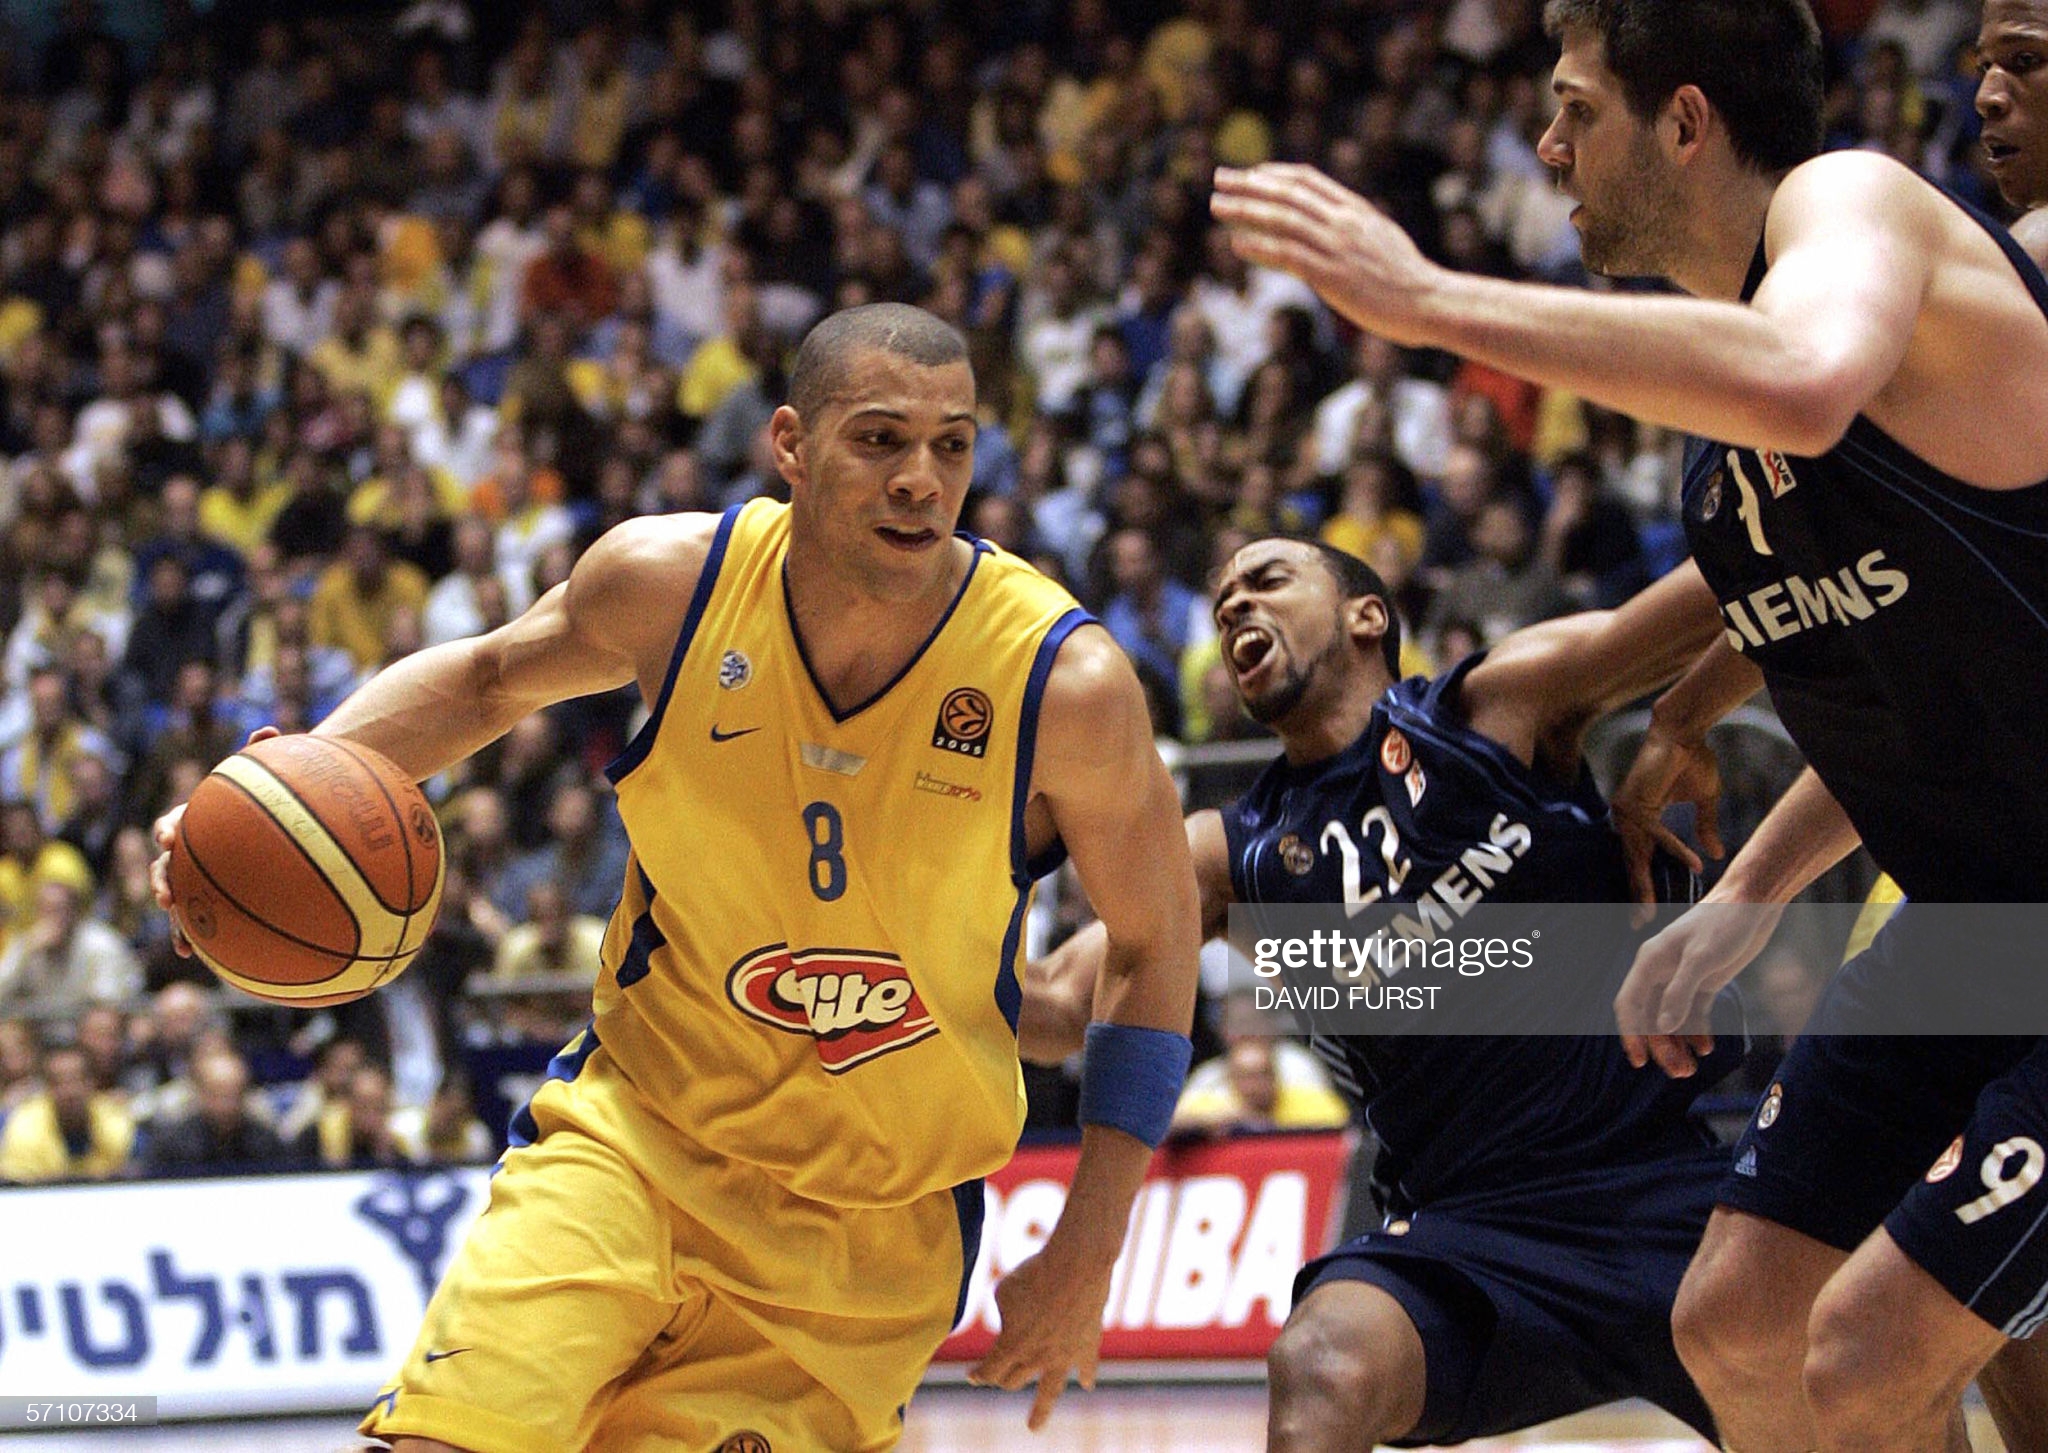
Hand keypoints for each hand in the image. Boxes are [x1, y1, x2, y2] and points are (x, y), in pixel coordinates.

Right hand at [152, 726, 280, 955]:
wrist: (269, 821)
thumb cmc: (263, 796)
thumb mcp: (264, 775)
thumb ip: (262, 754)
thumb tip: (269, 728)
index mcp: (196, 820)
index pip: (174, 822)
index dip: (169, 829)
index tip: (171, 836)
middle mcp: (190, 850)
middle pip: (166, 866)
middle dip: (161, 880)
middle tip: (166, 894)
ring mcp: (197, 876)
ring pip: (179, 898)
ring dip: (175, 918)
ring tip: (181, 937)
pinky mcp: (209, 899)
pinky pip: (198, 921)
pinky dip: (195, 938)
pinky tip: (194, 957)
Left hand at [968, 1246, 1112, 1430]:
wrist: (1076, 1264)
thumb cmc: (1033, 1273)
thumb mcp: (1004, 1291)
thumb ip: (1004, 1315)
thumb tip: (1010, 1325)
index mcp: (1010, 1347)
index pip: (989, 1372)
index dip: (978, 1375)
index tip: (972, 1376)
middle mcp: (1037, 1359)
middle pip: (1013, 1381)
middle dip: (1003, 1379)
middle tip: (1000, 1378)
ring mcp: (1065, 1356)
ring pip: (1049, 1391)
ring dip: (1040, 1411)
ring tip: (1034, 1426)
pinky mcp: (1088, 1345)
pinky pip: (1086, 1367)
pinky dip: (1086, 1376)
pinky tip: (1086, 1385)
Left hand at [1210, 164, 1441, 344]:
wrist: (1431, 302)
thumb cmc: (1409, 280)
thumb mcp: (1382, 240)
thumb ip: (1356, 229)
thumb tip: (1336, 228)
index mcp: (1356, 210)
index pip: (1308, 180)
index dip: (1274, 174)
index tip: (1250, 173)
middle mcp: (1344, 221)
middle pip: (1288, 193)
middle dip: (1250, 183)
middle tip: (1220, 177)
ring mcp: (1337, 246)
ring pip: (1282, 219)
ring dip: (1245, 210)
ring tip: (1216, 205)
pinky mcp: (1331, 274)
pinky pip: (1287, 255)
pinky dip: (1259, 246)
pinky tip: (1236, 244)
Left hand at [1612, 723, 1724, 922]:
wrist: (1686, 732)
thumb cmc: (1693, 761)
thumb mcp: (1703, 801)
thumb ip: (1704, 827)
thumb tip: (1715, 855)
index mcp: (1640, 818)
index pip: (1638, 857)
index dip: (1642, 883)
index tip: (1646, 909)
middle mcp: (1628, 817)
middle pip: (1631, 862)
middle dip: (1636, 893)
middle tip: (1638, 922)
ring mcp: (1627, 810)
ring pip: (1635, 854)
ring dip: (1643, 882)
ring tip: (1650, 909)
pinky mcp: (1635, 801)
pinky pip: (1657, 833)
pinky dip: (1676, 847)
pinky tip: (1694, 863)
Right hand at [1616, 899, 1783, 1076]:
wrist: (1754, 903)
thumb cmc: (1724, 923)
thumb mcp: (1702, 958)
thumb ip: (1680, 993)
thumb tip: (1662, 1027)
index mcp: (1650, 962)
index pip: (1630, 1004)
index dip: (1631, 1034)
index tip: (1640, 1061)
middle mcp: (1661, 972)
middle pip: (1651, 1018)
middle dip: (1662, 1046)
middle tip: (1681, 1072)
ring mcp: (1683, 978)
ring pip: (1671, 1019)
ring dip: (1678, 1044)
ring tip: (1692, 1068)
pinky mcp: (1705, 981)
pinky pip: (1694, 1013)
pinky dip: (1697, 1032)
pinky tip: (1707, 1048)